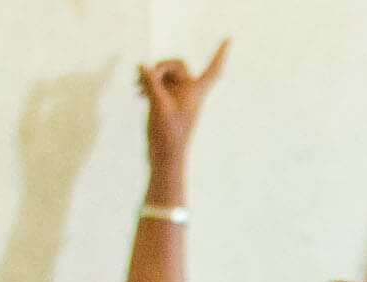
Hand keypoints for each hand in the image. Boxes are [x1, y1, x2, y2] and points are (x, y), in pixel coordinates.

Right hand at [137, 40, 227, 180]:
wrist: (166, 157)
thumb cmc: (168, 135)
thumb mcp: (158, 105)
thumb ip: (151, 83)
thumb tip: (143, 65)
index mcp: (196, 92)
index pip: (213, 70)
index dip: (220, 54)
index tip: (229, 38)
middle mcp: (189, 92)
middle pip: (177, 65)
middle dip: (160, 67)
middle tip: (145, 78)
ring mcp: (178, 97)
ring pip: (165, 75)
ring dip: (151, 76)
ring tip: (137, 86)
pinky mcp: (168, 102)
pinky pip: (159, 84)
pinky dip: (149, 84)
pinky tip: (138, 93)